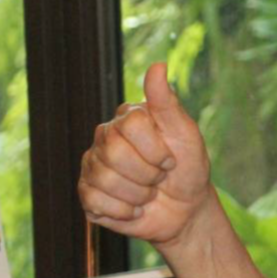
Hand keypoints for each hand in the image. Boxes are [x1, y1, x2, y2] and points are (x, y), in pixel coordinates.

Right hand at [78, 63, 212, 245]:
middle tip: (159, 177)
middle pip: (114, 154)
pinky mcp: (88, 193)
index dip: (156, 150)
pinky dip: (123, 211)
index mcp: (128, 118)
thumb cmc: (188, 168)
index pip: (131, 125)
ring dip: (137, 195)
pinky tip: (134, 208)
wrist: (185, 209)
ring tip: (147, 193)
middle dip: (147, 174)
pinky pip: (96, 202)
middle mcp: (105, 137)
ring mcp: (93, 165)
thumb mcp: (186, 134)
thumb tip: (158, 65)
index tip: (171, 159)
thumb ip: (166, 102)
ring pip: (105, 180)